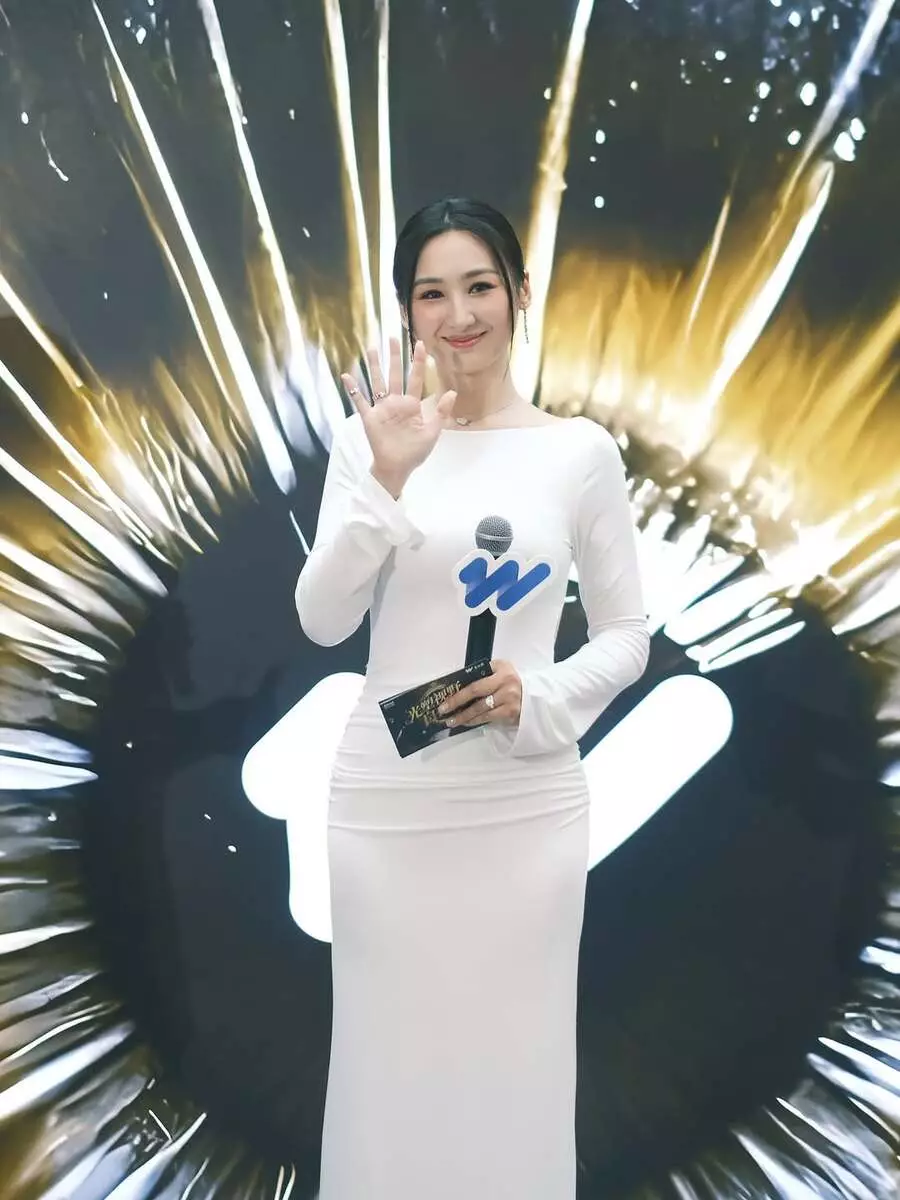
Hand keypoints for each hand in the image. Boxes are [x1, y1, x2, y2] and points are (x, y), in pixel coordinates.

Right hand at [341, 338, 457, 488]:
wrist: (397, 468)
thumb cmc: (415, 452)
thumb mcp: (432, 431)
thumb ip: (441, 412)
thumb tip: (452, 392)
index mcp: (412, 405)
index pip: (416, 379)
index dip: (418, 362)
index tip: (420, 344)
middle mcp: (396, 403)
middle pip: (395, 375)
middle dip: (394, 357)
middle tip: (393, 338)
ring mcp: (382, 409)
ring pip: (377, 382)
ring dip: (374, 366)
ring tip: (370, 348)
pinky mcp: (370, 418)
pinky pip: (359, 401)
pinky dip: (353, 389)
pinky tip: (346, 376)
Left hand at [437, 660, 522, 728]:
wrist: (535, 694)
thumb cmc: (512, 681)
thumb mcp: (501, 670)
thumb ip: (483, 674)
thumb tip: (459, 684)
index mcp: (501, 670)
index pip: (475, 682)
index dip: (458, 693)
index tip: (444, 700)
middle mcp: (506, 683)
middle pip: (476, 695)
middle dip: (457, 704)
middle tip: (443, 712)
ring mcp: (510, 699)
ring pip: (481, 710)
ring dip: (464, 717)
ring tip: (452, 721)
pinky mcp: (511, 713)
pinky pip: (489, 718)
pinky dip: (476, 721)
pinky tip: (467, 722)